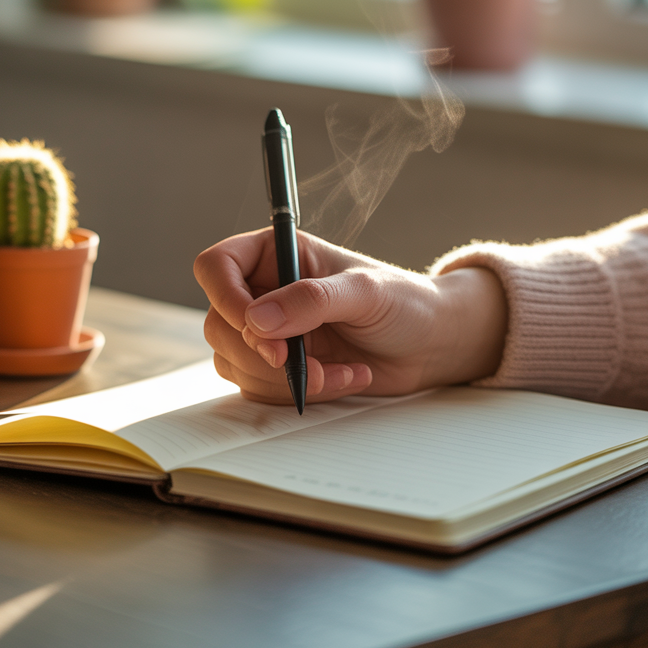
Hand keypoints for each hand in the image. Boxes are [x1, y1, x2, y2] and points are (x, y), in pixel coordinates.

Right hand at [193, 228, 506, 403]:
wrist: (431, 345)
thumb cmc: (404, 302)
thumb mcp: (363, 292)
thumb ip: (311, 301)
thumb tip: (258, 320)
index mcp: (276, 254)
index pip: (217, 267)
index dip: (224, 298)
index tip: (257, 328)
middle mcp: (264, 291)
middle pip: (218, 324)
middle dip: (258, 353)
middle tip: (297, 362)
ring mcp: (269, 333)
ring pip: (233, 362)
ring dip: (282, 379)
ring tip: (336, 372)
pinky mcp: (279, 368)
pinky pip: (261, 389)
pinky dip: (300, 393)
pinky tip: (342, 378)